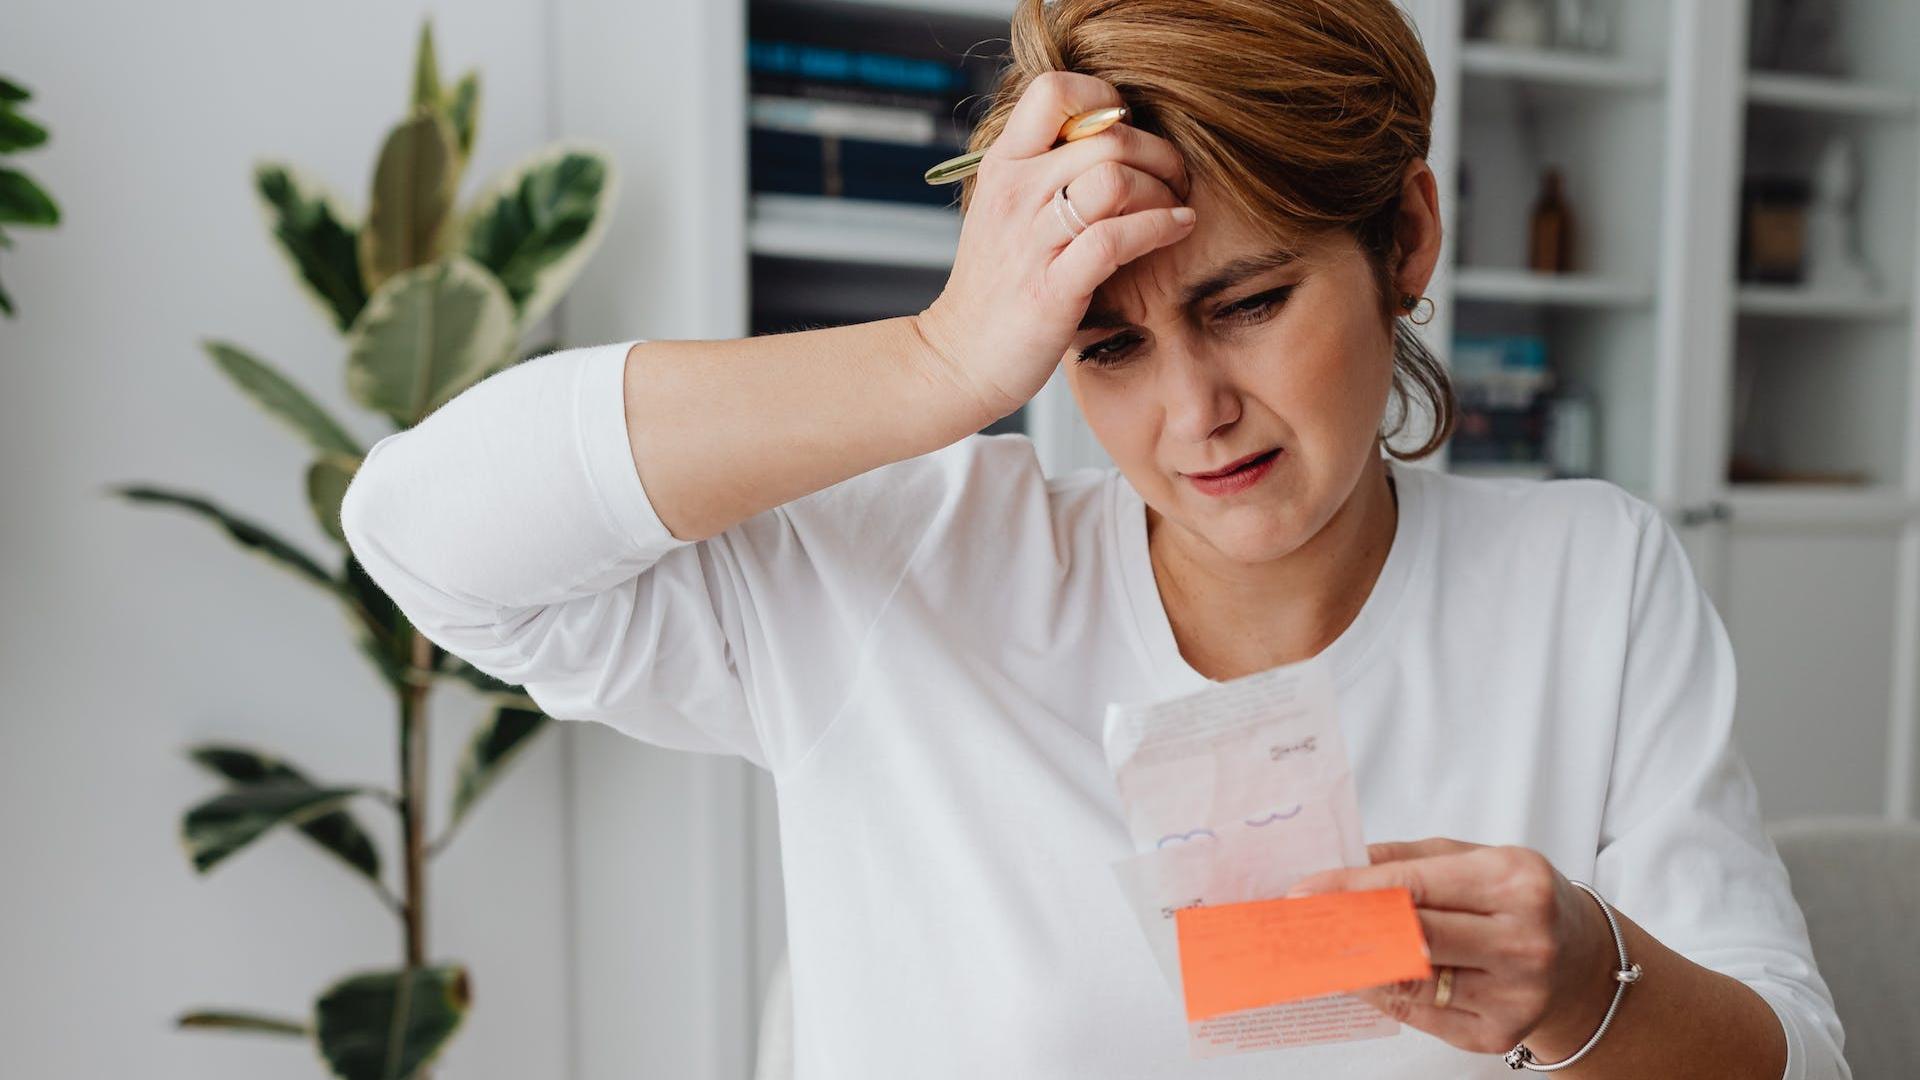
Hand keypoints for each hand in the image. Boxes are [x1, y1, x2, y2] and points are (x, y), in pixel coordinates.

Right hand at [913, 70, 1194, 422]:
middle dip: (1158, 152)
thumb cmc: (997, 286)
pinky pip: (1115, 238)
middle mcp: (1015, 192)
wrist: (959, 359)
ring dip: (1162, 189)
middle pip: (1106, 136)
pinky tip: (1177, 228)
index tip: (1128, 131)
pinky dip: (1159, 227)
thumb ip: (1047, 170)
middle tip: (1174, 176)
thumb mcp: (1009, 210)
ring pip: (1114, 179)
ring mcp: (1031, 240)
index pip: (1055, 91)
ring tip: (1176, 204)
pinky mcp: (1053, 287)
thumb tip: (1111, 135)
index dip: (1105, 99)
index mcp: (1004, 165)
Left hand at [1285, 838, 1619, 1056]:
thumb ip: (1407, 860)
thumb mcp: (1475, 858)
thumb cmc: (1519, 899)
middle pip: (1411, 937)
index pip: (1414, 886)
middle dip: (1347, 928)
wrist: (1582, 960)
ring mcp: (1516, 993)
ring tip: (1320, 948)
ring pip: (1411, 981)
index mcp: (1515, 882)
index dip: (1352, 889)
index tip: (1304, 891)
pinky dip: (1383, 993)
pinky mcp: (1500, 1032)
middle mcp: (1523, 940)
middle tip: (1302, 922)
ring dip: (1356, 965)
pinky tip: (1359, 976)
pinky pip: (1421, 1015)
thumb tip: (1339, 867)